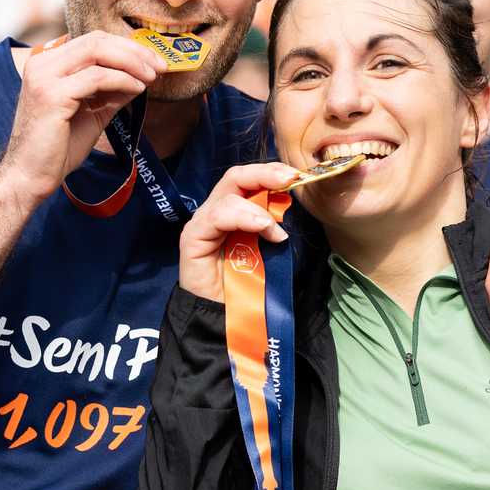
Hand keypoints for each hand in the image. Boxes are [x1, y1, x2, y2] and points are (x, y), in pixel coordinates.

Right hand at [0, 32, 167, 198]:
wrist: (30, 177)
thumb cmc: (57, 148)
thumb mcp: (92, 112)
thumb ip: (112, 92)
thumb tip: (141, 77)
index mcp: (47, 64)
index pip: (92, 40)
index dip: (125, 46)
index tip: (152, 60)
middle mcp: (42, 64)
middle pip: (96, 40)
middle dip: (133, 51)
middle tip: (159, 66)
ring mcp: (44, 77)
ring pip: (97, 51)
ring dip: (131, 63)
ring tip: (151, 77)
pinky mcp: (51, 95)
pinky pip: (96, 77)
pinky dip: (122, 80)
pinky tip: (137, 89)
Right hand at [178, 162, 299, 300]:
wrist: (225, 317)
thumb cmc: (246, 285)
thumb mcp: (265, 247)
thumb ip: (270, 224)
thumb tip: (287, 203)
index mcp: (232, 212)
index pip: (246, 180)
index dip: (269, 172)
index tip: (296, 176)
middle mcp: (214, 212)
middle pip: (235, 177)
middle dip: (264, 173)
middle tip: (289, 179)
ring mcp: (201, 224)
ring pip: (228, 195)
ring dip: (259, 208)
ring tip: (276, 231)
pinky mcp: (193, 238)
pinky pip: (217, 216)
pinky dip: (243, 218)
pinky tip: (262, 230)